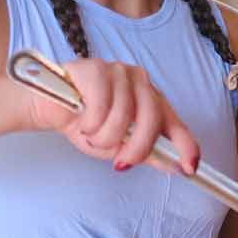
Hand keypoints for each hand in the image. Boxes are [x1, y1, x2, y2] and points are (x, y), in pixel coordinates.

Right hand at [26, 58, 199, 172]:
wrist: (48, 108)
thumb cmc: (85, 123)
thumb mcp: (118, 146)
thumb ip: (146, 153)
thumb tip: (175, 166)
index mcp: (151, 100)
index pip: (176, 123)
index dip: (186, 146)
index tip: (190, 168)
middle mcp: (141, 82)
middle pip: (152, 119)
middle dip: (137, 148)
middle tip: (120, 163)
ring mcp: (120, 72)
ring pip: (124, 115)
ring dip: (104, 138)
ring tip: (91, 135)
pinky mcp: (97, 68)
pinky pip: (101, 105)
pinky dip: (91, 123)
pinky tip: (82, 121)